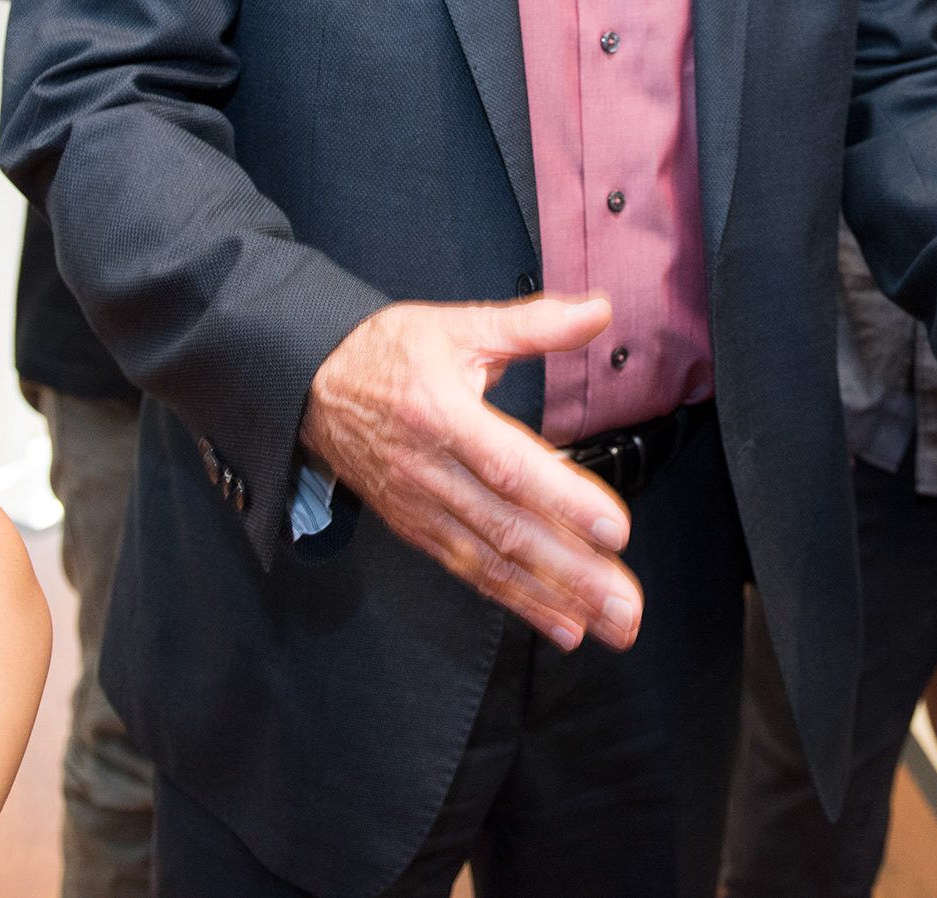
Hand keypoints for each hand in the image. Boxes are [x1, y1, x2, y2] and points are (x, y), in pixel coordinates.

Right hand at [300, 296, 641, 651]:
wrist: (310, 387)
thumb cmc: (387, 354)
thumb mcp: (458, 326)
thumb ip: (534, 324)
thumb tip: (598, 311)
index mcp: (443, 414)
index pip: (509, 466)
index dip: (563, 500)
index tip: (615, 530)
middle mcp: (431, 472)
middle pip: (508, 530)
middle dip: (573, 574)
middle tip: (626, 608)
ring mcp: (422, 508)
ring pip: (493, 562)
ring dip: (554, 599)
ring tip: (609, 626)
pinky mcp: (417, 529)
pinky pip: (470, 571)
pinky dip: (517, 601)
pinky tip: (562, 622)